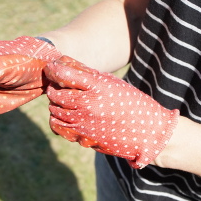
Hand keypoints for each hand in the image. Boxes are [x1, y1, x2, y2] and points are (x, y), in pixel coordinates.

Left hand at [44, 56, 178, 168]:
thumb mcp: (112, 83)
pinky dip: (57, 120)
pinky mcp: (82, 138)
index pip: (64, 73)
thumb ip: (87, 74)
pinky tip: (66, 116)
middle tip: (61, 85)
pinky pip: (57, 127)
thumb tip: (62, 63)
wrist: (148, 133)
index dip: (53, 69)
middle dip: (55, 86)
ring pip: (54, 109)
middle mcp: (88, 105)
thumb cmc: (131, 103)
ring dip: (56, 103)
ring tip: (66, 101)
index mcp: (98, 87)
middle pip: (55, 93)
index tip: (53, 67)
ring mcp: (83, 123)